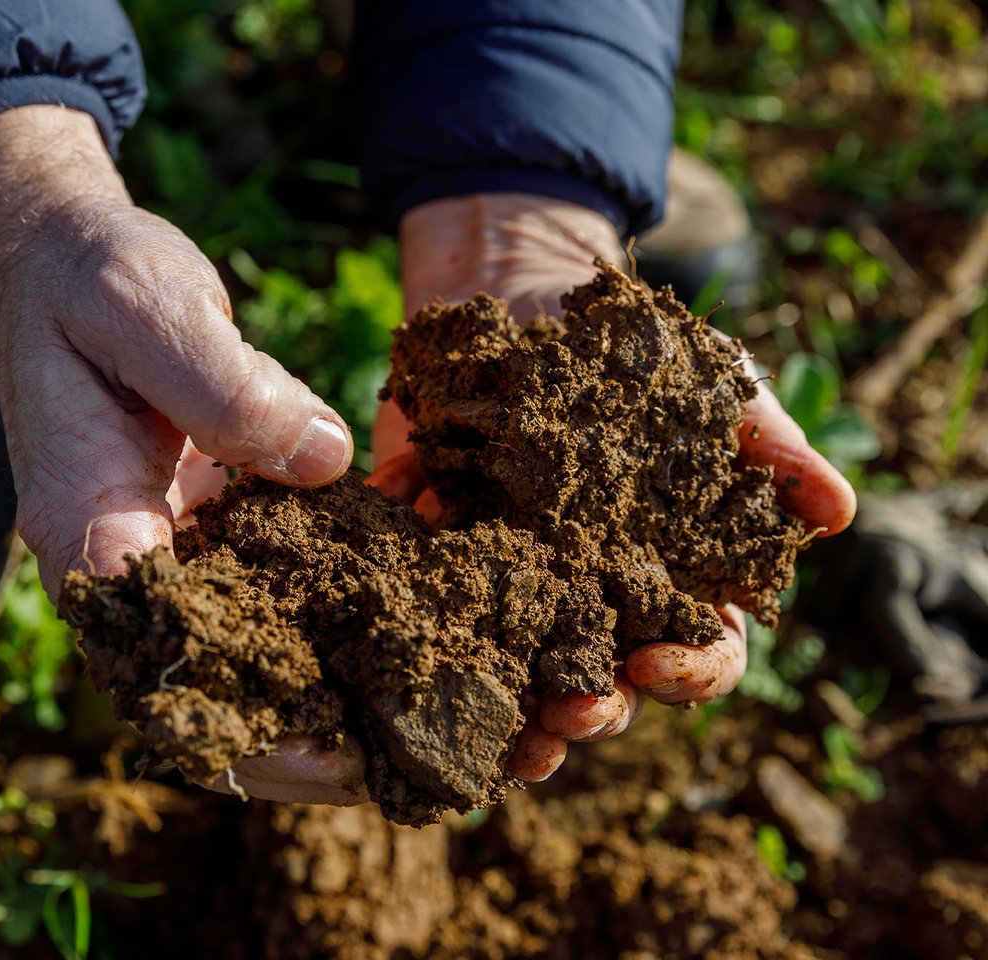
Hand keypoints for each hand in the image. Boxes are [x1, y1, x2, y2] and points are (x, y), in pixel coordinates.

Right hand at [0, 105, 356, 802]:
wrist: (66, 261)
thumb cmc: (94, 281)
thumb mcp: (149, 311)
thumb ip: (224, 388)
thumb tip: (325, 463)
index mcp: (84, 520)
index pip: (155, 653)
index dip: (236, 718)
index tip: (327, 747)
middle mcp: (119, 557)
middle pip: (194, 688)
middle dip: (285, 741)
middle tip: (384, 767)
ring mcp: (158, 547)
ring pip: (227, 658)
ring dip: (304, 702)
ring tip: (399, 732)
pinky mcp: (196, 525)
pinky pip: (250, 597)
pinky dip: (309, 628)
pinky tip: (383, 638)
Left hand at [375, 192, 857, 782]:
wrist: (525, 297)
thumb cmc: (637, 353)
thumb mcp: (711, 388)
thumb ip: (771, 448)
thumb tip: (839, 511)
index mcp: (675, 575)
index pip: (701, 650)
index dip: (689, 670)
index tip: (658, 665)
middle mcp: (598, 597)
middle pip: (607, 682)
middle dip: (590, 709)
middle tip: (565, 716)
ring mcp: (519, 581)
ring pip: (519, 672)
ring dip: (507, 708)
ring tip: (488, 725)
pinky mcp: (449, 552)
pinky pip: (435, 597)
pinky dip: (422, 602)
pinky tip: (406, 594)